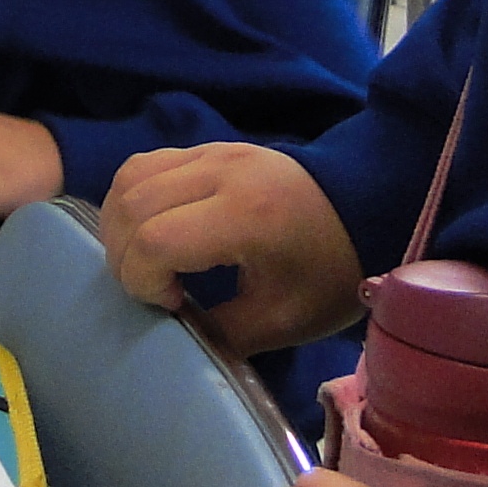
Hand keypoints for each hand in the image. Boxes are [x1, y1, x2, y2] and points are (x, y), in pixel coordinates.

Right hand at [102, 142, 365, 355]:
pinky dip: (131, 200)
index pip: (155, 239)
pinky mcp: (207, 146)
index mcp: (246, 216)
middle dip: (125, 258)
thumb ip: (220, 332)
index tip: (174, 305)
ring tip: (145, 261)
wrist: (368, 205)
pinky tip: (150, 230)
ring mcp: (211, 151)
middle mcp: (220, 172)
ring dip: (119, 225)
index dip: (143, 279)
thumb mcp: (284, 319)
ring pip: (129, 177)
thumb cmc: (331, 270)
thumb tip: (173, 340)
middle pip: (132, 205)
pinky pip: (145, 165)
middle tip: (154, 290)